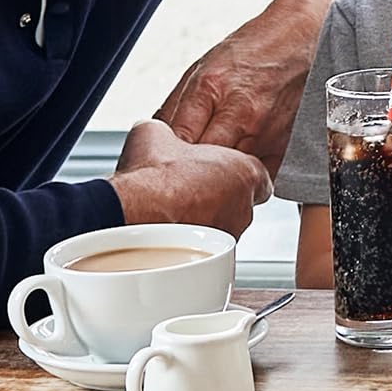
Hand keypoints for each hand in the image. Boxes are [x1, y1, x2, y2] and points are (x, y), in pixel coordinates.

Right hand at [111, 119, 271, 239]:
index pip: (254, 172)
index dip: (230, 170)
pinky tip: (168, 232)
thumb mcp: (157, 132)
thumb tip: (155, 132)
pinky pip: (206, 248)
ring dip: (203, 220)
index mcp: (244, 171)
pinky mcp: (212, 258)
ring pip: (222, 226)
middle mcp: (244, 207)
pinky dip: (191, 242)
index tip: (209, 170)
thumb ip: (168, 132)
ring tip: (174, 212)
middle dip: (215, 196)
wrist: (137, 214)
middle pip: (238, 201)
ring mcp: (230, 235)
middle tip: (187, 189)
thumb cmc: (154, 176)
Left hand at [155, 0, 335, 174]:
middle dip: (187, 175)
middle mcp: (239, 112)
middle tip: (178, 181)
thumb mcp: (200, 69)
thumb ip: (175, 106)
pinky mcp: (285, 145)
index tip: (158, 166)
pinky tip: (237, 177)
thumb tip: (150, 140)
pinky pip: (260, 179)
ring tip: (208, 181)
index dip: (163, 158)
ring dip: (217, 183)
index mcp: (210, 88)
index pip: (176, 141)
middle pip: (203, 165)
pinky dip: (246, 182)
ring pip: (232, 177)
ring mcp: (265, 131)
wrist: (298, 38)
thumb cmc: (248, 51)